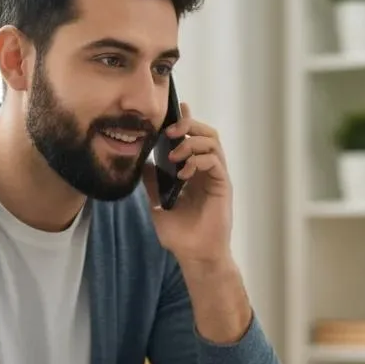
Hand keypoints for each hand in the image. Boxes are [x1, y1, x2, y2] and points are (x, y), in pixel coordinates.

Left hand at [142, 102, 232, 265]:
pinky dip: (199, 160)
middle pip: (205, 133)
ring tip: (174, 154)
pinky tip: (184, 172)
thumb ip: (152, 183)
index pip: (192, 138)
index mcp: (194, 171)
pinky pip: (215, 161)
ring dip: (192, 141)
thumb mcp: (157, 204)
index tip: (175, 108)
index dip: (185, 120)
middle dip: (188, 125)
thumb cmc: (179, 235)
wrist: (194, 256)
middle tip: (170, 130)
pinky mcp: (223, 186)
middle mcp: (207, 171)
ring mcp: (216, 177)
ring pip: (212, 142)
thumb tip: (141, 162)